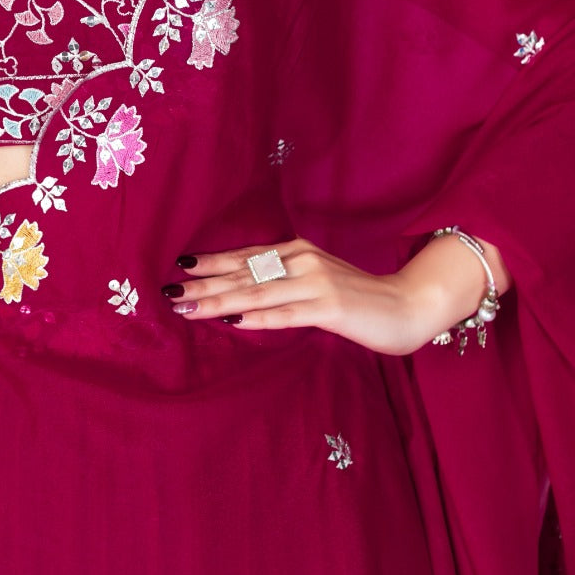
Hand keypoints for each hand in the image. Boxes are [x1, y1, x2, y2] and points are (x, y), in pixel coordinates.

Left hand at [163, 237, 451, 357]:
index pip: (244, 257)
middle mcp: (301, 261)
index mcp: (296, 251)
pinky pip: (286, 314)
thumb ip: (282, 281)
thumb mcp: (314, 280)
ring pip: (256, 294)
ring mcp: (315, 283)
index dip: (211, 263)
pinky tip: (234, 322)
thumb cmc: (356, 297)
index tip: (179, 269)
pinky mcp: (329, 308)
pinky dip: (258, 318)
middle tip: (170, 294)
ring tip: (189, 309)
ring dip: (219, 302)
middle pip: (243, 275)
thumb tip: (240, 291)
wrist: (405, 306)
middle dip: (203, 286)